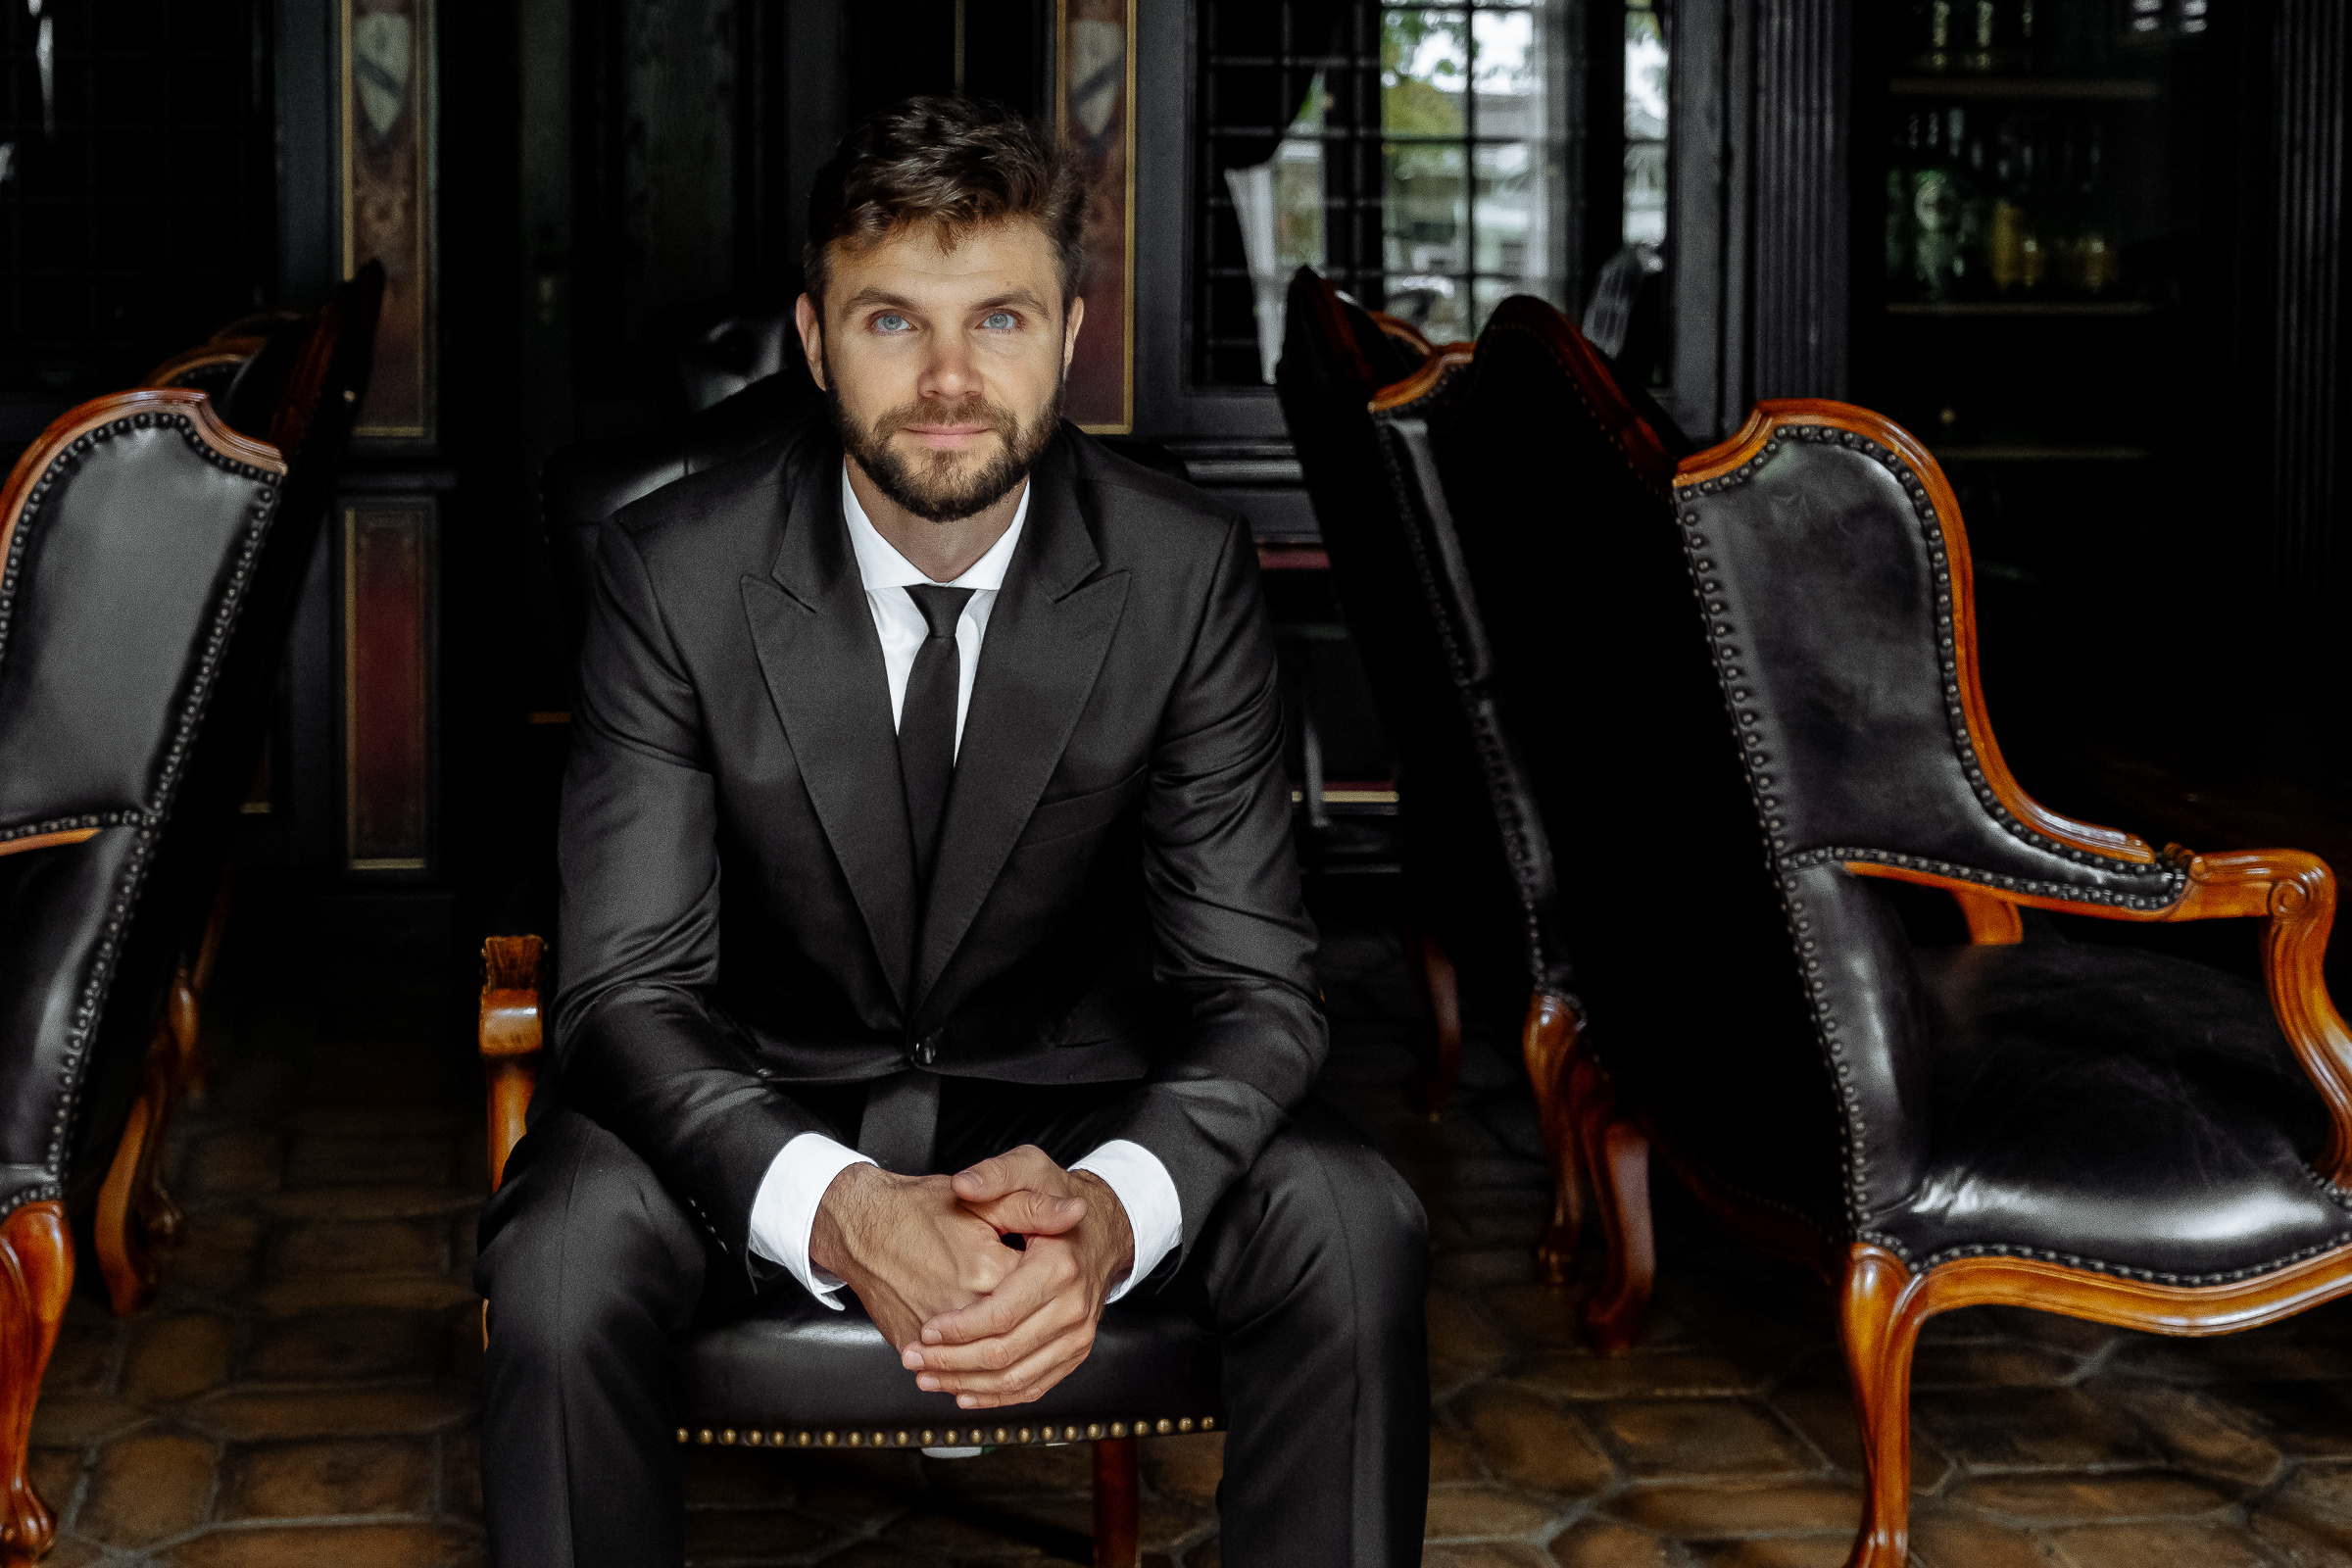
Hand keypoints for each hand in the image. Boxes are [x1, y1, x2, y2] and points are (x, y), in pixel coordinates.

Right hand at [808, 1163, 1067, 1355]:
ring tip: (1017, 1354)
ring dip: (1007, 1369)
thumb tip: (1078, 1213)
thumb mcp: (984, 1199)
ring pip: (985, 1368)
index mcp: (988, 1270)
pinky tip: (985, 1377)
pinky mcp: (910, 1343)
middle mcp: (961, 1307)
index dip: (1050, 1292)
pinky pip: (952, 1376)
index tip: (1048, 1281)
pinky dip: (976, 1384)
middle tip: (1038, 1319)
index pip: (1039, 1299)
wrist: (861, 1224)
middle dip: (1033, 1335)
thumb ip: (1034, 1207)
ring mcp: (932, 1331)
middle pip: (1017, 1341)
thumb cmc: (919, 1207)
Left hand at [904, 1145, 1135, 1408]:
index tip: (924, 1331)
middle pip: (1004, 1353)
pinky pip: (1033, 1386)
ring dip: (966, 1384)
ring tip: (927, 1377)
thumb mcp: (1028, 1169)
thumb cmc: (1057, 1197)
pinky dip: (995, 1397)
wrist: (1100, 1227)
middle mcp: (1073, 1307)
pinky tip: (963, 1392)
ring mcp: (1077, 1335)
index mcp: (1059, 1267)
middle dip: (951, 1362)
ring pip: (1015, 1378)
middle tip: (913, 1359)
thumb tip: (964, 1185)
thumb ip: (994, 1176)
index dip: (957, 1330)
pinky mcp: (1074, 1352)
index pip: (1000, 1315)